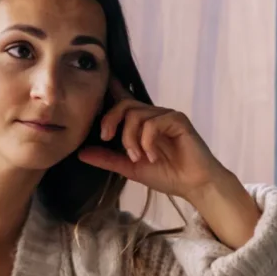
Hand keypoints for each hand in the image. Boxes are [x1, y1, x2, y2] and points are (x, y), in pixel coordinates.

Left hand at [78, 88, 259, 246]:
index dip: (108, 89)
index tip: (91, 91)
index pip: (122, 100)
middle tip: (105, 138)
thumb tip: (81, 152)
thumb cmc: (168, 175)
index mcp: (141, 123)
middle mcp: (153, 115)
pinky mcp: (178, 120)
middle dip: (110, 119)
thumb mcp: (130, 168)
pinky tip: (151, 157)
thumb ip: (108, 158)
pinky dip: (147, 141)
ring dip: (130, 138)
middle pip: (124, 103)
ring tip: (137, 157)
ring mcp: (166, 115)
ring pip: (136, 114)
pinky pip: (153, 123)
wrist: (195, 186)